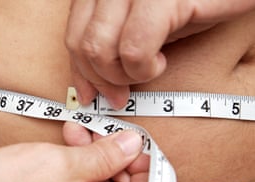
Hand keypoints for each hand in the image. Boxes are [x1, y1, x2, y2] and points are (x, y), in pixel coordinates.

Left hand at [65, 0, 254, 107]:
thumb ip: (109, 46)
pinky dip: (144, 69)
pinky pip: (134, 49)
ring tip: (147, 70)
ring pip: (101, 49)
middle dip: (101, 81)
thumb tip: (88, 90)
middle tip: (120, 95)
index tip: (91, 97)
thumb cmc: (186, 5)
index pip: (72, 37)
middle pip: (83, 46)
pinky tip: (160, 63)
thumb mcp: (138, 25)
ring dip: (123, 75)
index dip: (80, 73)